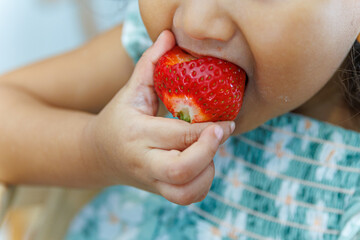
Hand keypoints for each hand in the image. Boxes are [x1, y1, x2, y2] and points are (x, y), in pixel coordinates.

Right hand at [83, 30, 234, 204]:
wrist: (100, 154)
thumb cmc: (119, 118)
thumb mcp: (131, 89)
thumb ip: (150, 63)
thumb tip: (170, 36)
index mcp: (135, 133)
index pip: (176, 135)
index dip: (207, 129)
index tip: (226, 120)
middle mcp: (142, 161)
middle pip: (181, 169)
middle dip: (209, 151)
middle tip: (223, 132)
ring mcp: (150, 181)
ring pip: (186, 192)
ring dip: (207, 171)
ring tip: (209, 150)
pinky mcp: (159, 192)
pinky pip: (187, 198)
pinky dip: (203, 184)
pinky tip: (203, 164)